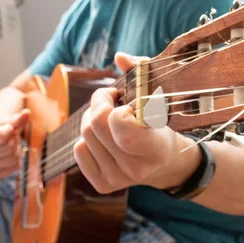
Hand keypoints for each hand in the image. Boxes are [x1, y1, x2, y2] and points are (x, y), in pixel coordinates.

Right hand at [0, 110, 29, 179]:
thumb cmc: (0, 129)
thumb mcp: (7, 122)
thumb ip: (17, 118)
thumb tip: (27, 113)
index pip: (3, 136)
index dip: (10, 130)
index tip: (7, 128)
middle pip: (9, 148)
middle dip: (14, 140)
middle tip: (10, 138)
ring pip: (14, 158)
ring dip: (16, 150)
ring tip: (9, 146)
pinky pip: (15, 167)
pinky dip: (17, 160)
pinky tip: (9, 155)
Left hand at [73, 52, 200, 193]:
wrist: (165, 162)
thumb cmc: (160, 122)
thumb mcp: (159, 97)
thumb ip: (142, 72)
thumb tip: (119, 57)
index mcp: (157, 148)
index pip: (121, 125)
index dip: (118, 108)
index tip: (129, 103)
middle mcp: (137, 169)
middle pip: (95, 124)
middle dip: (99, 102)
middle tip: (112, 97)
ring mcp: (118, 180)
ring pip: (84, 135)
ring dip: (92, 118)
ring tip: (110, 117)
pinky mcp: (103, 185)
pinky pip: (78, 150)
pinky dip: (87, 137)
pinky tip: (105, 136)